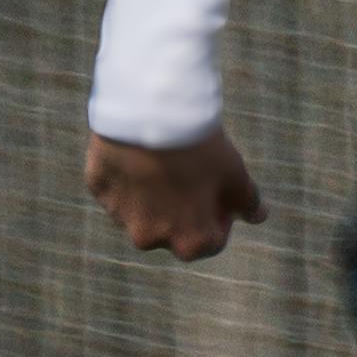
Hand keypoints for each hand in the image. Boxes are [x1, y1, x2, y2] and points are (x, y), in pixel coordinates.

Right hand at [85, 128, 264, 260]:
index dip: (219, 218)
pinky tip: (140, 154)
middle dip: (182, 213)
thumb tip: (259, 216)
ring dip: (153, 198)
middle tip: (191, 177)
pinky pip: (116, 190)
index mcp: (189, 243)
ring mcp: (119, 217)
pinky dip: (128, 179)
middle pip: (172, 231)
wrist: (153, 112)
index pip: (210, 242)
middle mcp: (150, 239)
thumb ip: (247, 202)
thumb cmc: (202, 149)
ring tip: (164, 162)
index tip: (219, 193)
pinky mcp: (98, 191)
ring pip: (141, 212)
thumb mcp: (236, 175)